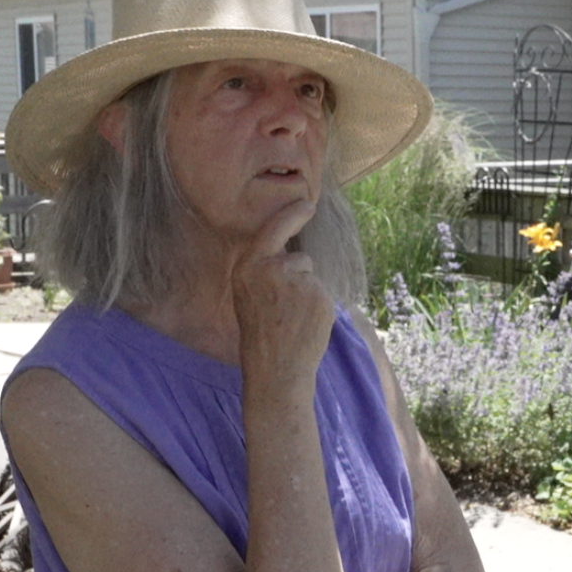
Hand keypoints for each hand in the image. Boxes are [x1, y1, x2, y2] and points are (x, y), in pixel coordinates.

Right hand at [231, 201, 333, 380]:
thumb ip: (265, 269)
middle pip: (299, 258)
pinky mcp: (319, 295)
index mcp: (249, 266)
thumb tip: (293, 254)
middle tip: (285, 309)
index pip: (274, 229)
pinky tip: (305, 324)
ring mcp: (297, 281)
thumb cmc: (261, 332)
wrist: (276, 367)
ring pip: (311, 277)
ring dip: (308, 294)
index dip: (292, 215)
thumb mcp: (248, 293)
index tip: (308, 204)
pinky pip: (323, 293)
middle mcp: (271, 268)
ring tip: (292, 319)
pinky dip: (318, 306)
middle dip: (298, 277)